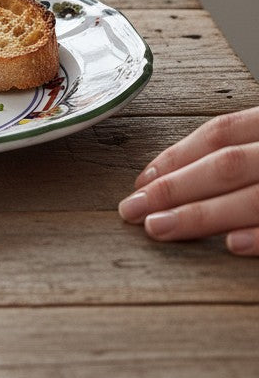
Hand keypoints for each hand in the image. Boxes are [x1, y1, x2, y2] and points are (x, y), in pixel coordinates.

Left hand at [118, 107, 258, 255]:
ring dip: (202, 214)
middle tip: (132, 210)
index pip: (220, 133)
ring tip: (158, 228)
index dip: (176, 156)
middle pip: (226, 165)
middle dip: (174, 188)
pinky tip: (230, 245)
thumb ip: (240, 150)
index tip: (140, 181)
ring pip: (254, 198)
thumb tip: (179, 174)